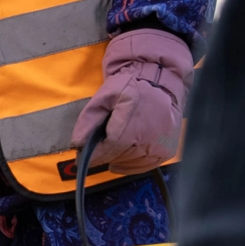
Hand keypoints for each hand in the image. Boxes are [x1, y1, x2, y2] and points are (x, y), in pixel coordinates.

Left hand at [71, 29, 192, 173]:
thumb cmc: (129, 86)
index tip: (82, 157)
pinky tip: (126, 154)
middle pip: (119, 157)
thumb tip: (77, 145)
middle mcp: (149, 138)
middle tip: (100, 145)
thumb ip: (88, 121)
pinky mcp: (167, 151)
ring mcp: (160, 146)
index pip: (109, 149)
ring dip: (119, 158)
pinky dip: (132, 163)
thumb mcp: (103, 97)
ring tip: (115, 144)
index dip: (94, 156)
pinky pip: (145, 165)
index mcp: (131, 123)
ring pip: (131, 163)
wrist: (160, 80)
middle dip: (106, 154)